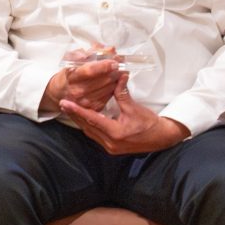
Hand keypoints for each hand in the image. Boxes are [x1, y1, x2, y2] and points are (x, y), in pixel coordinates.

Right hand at [41, 52, 122, 113]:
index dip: (104, 65)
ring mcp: (86, 101)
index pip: (89, 70)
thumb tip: (109, 49)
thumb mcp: (73, 59)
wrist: (61, 92)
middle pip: (102, 80)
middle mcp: (77, 90)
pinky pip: (109, 96)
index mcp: (71, 76)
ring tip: (120, 71)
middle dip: (115, 71)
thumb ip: (89, 52)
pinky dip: (115, 88)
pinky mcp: (93, 107)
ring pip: (109, 88)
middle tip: (121, 64)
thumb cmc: (69, 73)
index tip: (114, 61)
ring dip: (117, 79)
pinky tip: (115, 81)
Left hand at [60, 79, 188, 154]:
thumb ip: (122, 93)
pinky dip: (89, 126)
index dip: (77, 110)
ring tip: (70, 109)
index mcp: (115, 132)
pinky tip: (83, 118)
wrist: (162, 137)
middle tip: (63, 104)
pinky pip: (95, 136)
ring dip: (80, 121)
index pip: (92, 119)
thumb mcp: (134, 107)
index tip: (65, 103)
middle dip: (74, 115)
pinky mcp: (112, 148)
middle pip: (87, 127)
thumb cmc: (150, 123)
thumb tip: (118, 76)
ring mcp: (110, 147)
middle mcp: (110, 143)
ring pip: (90, 132)